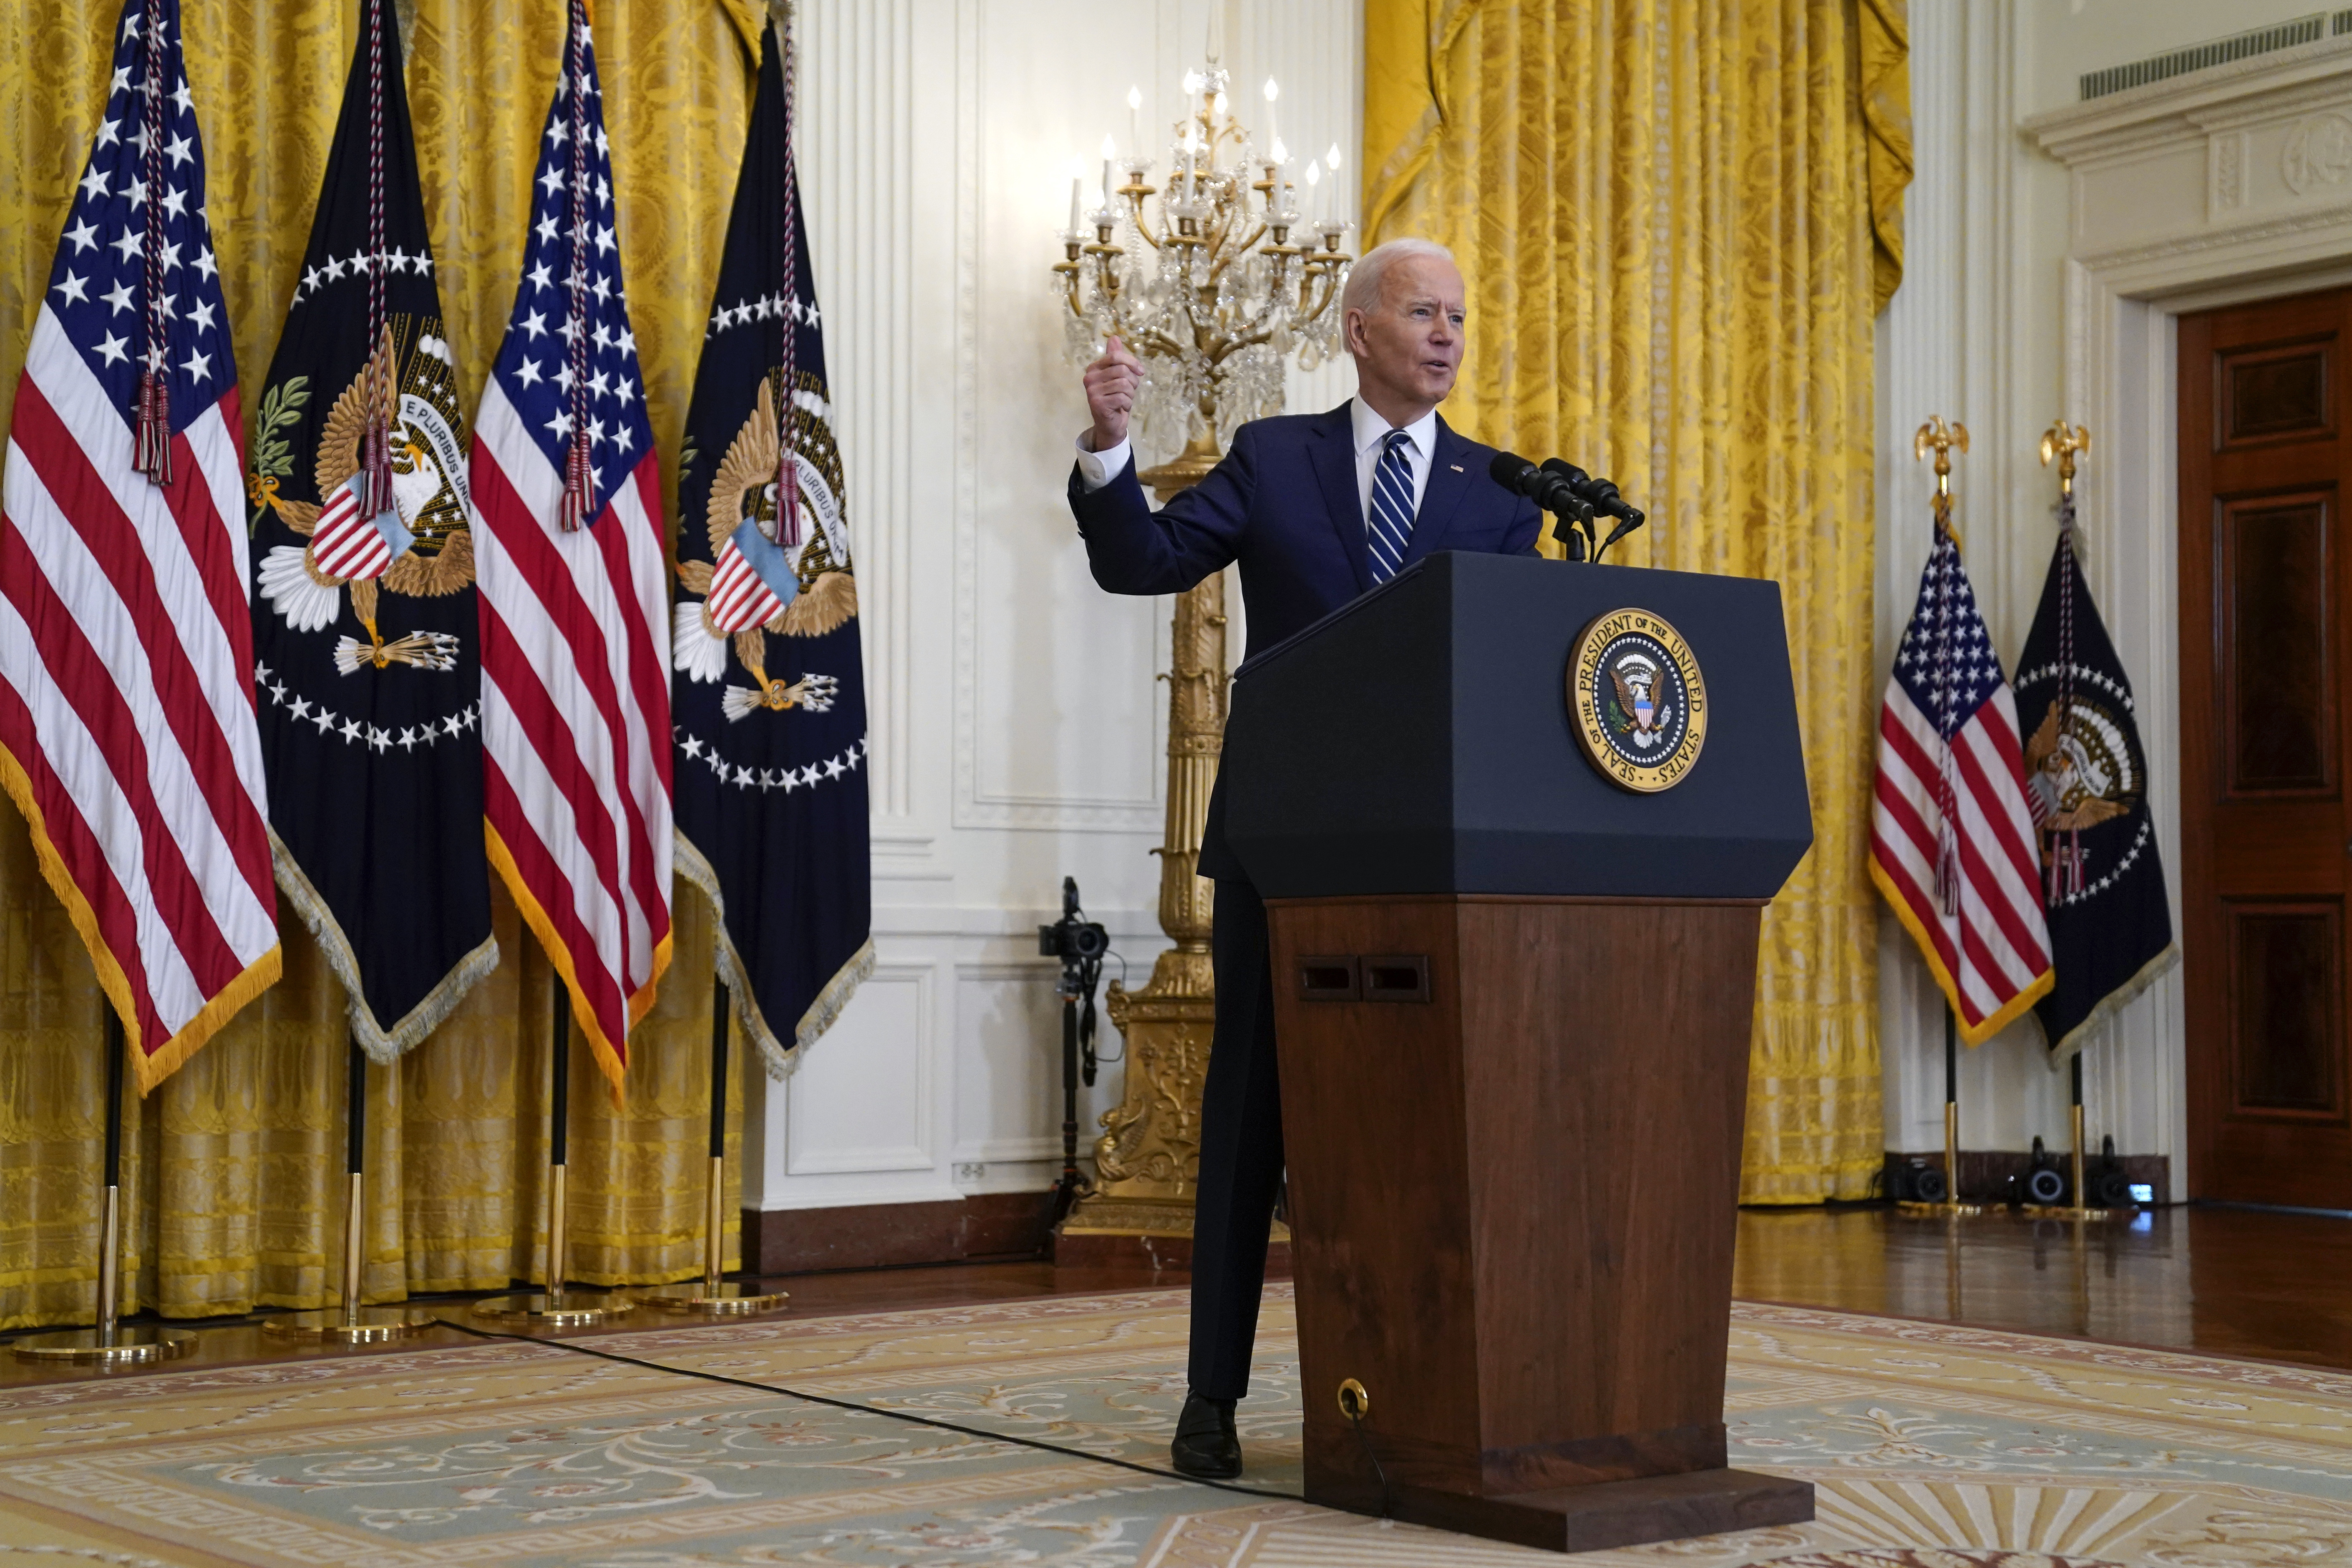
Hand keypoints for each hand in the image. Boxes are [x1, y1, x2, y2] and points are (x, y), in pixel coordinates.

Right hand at [1082, 336, 1140, 451]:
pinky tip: (1122, 408)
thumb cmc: (1115, 398)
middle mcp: (1089, 378)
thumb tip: (1114, 337)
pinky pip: (1122, 398)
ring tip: (1125, 400)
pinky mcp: (1097, 404)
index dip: (1132, 362)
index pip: (1115, 356)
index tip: (1141, 372)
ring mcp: (1092, 391)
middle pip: (1121, 370)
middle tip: (1130, 391)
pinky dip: (1127, 404)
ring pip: (1123, 384)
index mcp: (1094, 368)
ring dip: (1130, 394)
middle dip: (1132, 381)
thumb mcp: (1118, 376)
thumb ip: (1115, 358)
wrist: (1110, 424)